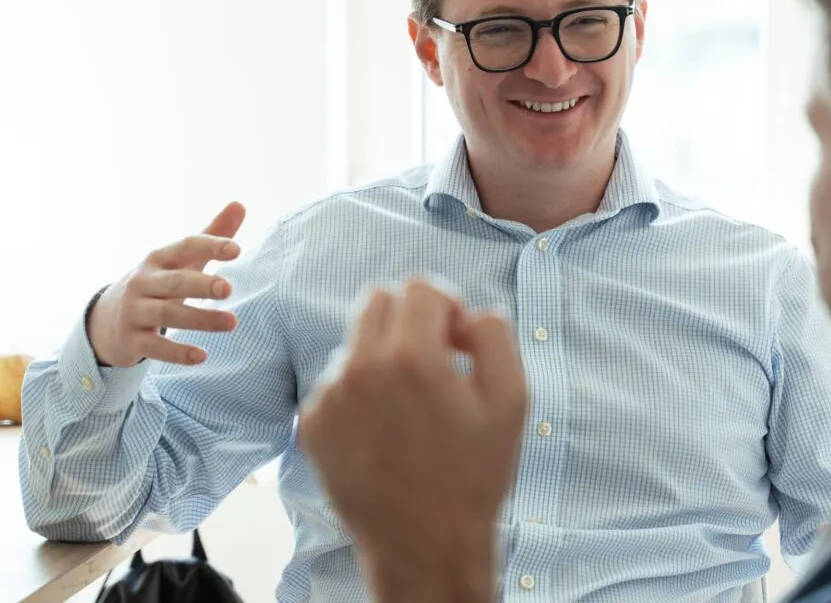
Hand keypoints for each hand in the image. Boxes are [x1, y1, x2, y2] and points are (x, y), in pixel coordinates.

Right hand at [86, 202, 245, 367]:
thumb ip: (211, 235)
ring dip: (200, 319)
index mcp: (159, 258)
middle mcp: (143, 282)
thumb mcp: (182, 259)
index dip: (209, 246)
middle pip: (174, 282)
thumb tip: (240, 204)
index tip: (237, 249)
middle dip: (201, 284)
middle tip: (229, 288)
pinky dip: (177, 352)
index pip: (185, 247)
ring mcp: (134, 311)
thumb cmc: (159, 282)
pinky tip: (202, 356)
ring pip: (167, 315)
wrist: (107, 319)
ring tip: (232, 323)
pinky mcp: (132, 340)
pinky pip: (154, 347)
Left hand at [298, 279, 527, 601]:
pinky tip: (387, 430)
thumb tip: (471, 314)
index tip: (458, 340)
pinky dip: (361, 392)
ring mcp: (329, 398)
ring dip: (384, 356)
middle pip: (378, 300)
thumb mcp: (512, 400)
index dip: (448, 306)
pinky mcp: (312, 425)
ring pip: (356, 342)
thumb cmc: (473, 475)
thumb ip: (494, 337)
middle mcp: (360, 370)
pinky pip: (336, 382)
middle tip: (436, 360)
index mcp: (411, 358)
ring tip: (411, 406)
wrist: (425, 546)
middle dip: (411, 319)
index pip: (419, 288)